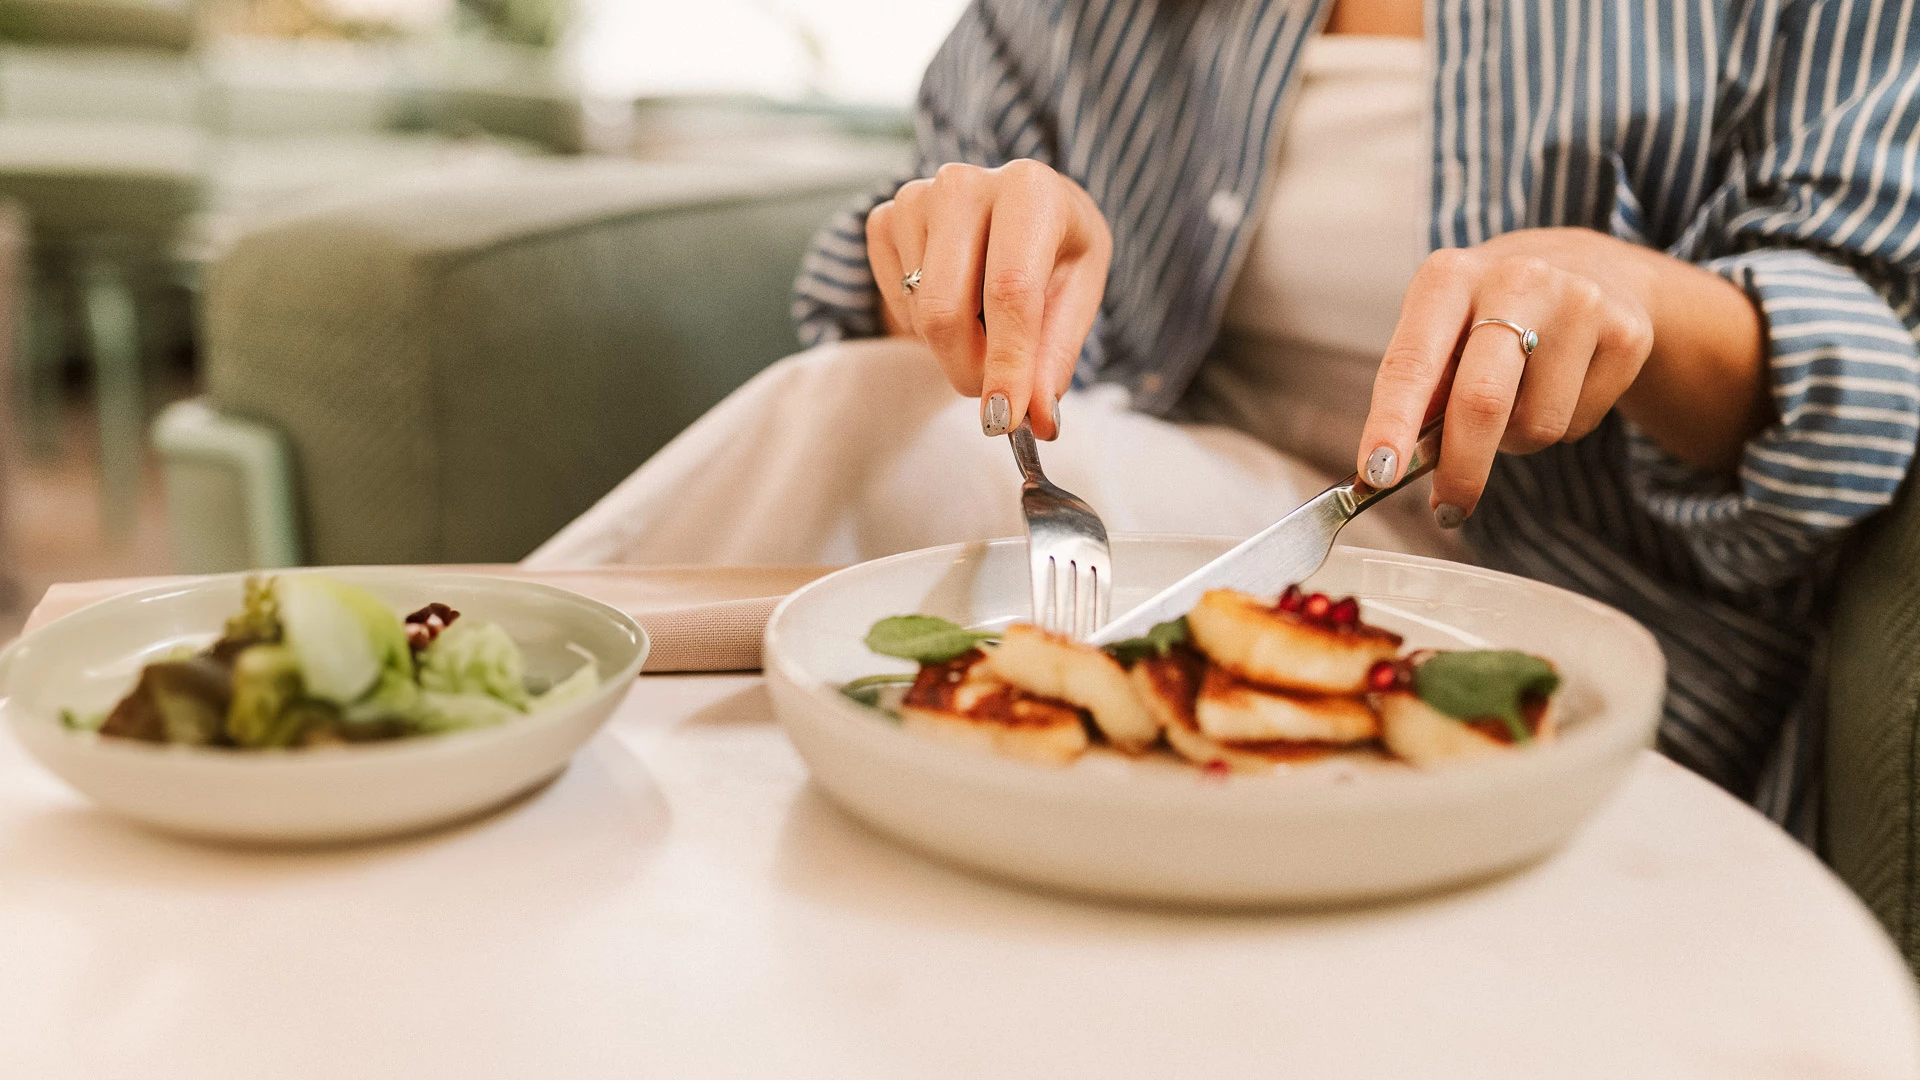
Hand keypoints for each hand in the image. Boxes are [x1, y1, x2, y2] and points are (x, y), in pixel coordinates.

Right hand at [866, 160, 1111, 439]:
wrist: (1019, 207)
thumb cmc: (1054, 250)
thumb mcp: (1077, 295)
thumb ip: (1055, 357)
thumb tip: (1038, 421)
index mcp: (1030, 189)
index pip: (1010, 291)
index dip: (1006, 363)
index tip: (1004, 419)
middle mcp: (965, 183)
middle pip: (946, 311)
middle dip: (969, 371)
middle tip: (996, 398)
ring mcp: (914, 198)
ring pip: (919, 315)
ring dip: (953, 349)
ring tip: (986, 325)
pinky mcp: (881, 218)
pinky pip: (895, 305)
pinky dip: (923, 326)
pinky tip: (955, 300)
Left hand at [1356, 228, 1663, 525]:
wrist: (1588, 265)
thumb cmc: (1491, 311)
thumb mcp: (1441, 328)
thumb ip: (1420, 390)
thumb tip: (1393, 466)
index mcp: (1449, 276)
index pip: (1412, 362)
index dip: (1391, 423)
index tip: (1377, 473)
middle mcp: (1516, 279)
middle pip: (1482, 401)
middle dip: (1461, 468)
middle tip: (1447, 508)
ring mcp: (1579, 302)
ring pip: (1536, 425)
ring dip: (1515, 441)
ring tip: (1517, 399)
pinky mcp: (1627, 333)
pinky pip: (1577, 424)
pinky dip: (1559, 426)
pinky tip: (1560, 384)